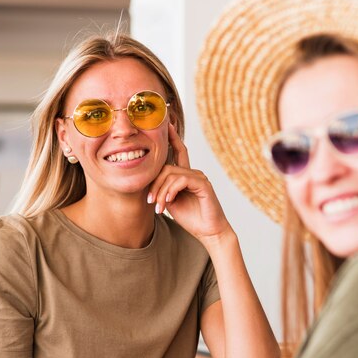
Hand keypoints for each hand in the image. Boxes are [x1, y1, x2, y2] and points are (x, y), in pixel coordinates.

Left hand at [147, 123, 231, 242]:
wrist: (209, 232)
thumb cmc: (191, 219)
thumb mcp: (170, 202)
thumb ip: (162, 189)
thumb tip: (148, 182)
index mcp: (186, 176)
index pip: (178, 152)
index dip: (172, 138)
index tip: (166, 125)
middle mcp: (193, 173)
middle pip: (165, 168)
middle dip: (154, 185)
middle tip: (150, 202)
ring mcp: (199, 177)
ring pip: (171, 174)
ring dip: (160, 192)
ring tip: (158, 207)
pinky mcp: (203, 184)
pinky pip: (181, 180)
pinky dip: (170, 191)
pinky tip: (168, 202)